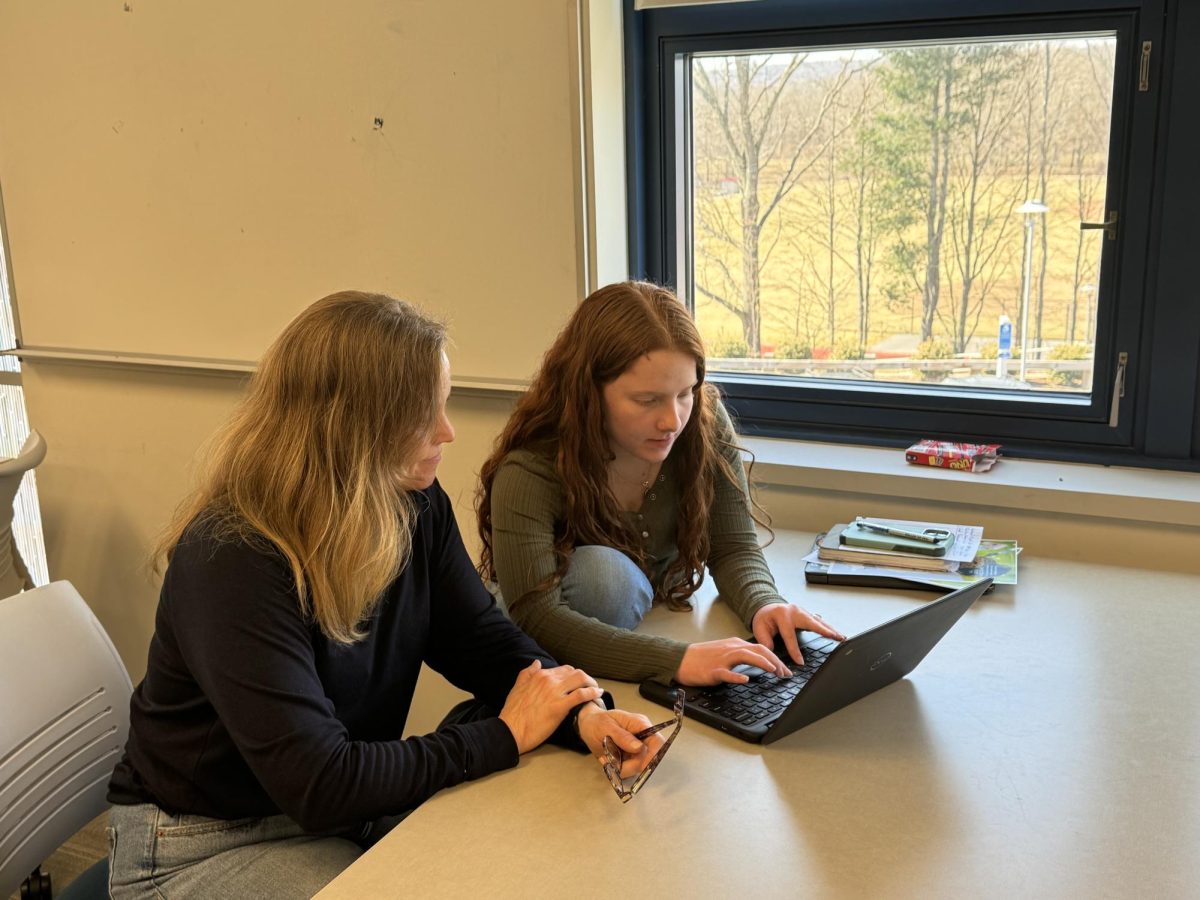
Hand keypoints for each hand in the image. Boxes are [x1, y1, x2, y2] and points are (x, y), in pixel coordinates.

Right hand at [498, 660, 603, 752]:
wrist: (510, 730)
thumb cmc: (512, 713)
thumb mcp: (517, 687)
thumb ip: (527, 673)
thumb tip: (536, 663)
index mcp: (539, 675)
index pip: (563, 669)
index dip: (573, 676)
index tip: (578, 683)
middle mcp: (548, 680)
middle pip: (574, 672)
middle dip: (585, 678)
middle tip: (590, 686)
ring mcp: (555, 693)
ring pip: (581, 679)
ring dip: (592, 683)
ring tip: (596, 690)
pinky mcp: (560, 707)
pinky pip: (581, 695)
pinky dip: (592, 693)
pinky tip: (598, 695)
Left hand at [576, 705, 662, 778]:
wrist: (589, 727)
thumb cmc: (597, 722)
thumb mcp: (605, 726)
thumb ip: (622, 736)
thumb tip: (639, 747)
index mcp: (639, 724)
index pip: (657, 741)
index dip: (653, 755)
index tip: (639, 766)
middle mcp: (642, 737)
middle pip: (649, 758)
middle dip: (631, 766)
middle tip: (612, 764)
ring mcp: (638, 748)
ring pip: (639, 767)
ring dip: (623, 768)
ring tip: (607, 760)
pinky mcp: (632, 757)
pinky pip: (631, 769)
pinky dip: (620, 769)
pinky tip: (609, 762)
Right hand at [674, 637, 790, 685]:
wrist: (680, 659)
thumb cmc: (702, 658)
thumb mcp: (725, 652)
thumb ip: (741, 655)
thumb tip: (760, 662)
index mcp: (735, 644)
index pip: (761, 648)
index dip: (776, 659)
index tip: (786, 670)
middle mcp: (731, 649)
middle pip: (758, 651)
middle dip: (775, 661)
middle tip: (785, 674)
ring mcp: (722, 659)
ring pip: (746, 656)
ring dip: (762, 663)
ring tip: (774, 671)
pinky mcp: (713, 670)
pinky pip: (726, 673)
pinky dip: (737, 676)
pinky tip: (745, 679)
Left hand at [751, 602, 845, 666]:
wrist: (766, 606)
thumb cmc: (764, 618)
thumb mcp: (759, 629)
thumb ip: (765, 641)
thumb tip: (772, 653)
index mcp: (782, 616)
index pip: (790, 636)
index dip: (795, 651)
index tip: (800, 662)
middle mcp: (794, 611)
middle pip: (811, 622)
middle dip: (824, 631)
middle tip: (836, 637)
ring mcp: (802, 611)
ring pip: (818, 621)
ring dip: (830, 629)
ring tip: (841, 637)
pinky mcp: (806, 613)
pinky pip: (819, 621)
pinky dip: (828, 627)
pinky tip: (836, 633)